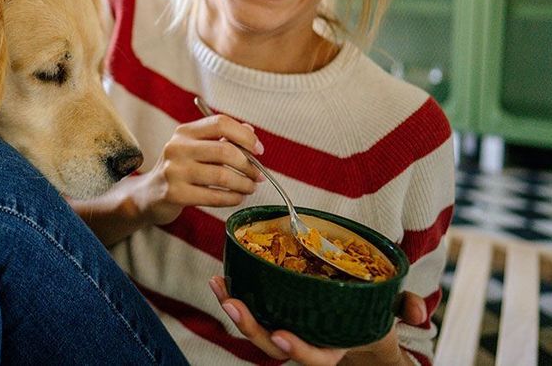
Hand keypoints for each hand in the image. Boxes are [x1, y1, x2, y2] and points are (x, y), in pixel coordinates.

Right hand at [132, 114, 263, 225]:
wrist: (149, 195)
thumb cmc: (179, 170)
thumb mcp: (195, 149)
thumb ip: (221, 139)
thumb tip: (250, 131)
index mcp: (184, 132)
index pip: (220, 123)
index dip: (245, 136)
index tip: (259, 150)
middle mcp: (177, 148)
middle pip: (225, 151)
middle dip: (249, 165)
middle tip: (258, 175)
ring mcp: (174, 171)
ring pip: (222, 176)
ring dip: (244, 184)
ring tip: (250, 188)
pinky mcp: (175, 194)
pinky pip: (214, 197)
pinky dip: (232, 198)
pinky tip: (237, 198)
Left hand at [208, 276, 425, 365]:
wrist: (354, 320)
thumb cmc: (371, 316)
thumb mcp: (392, 312)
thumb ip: (406, 308)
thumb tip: (418, 311)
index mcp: (330, 347)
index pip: (314, 358)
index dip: (298, 350)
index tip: (282, 335)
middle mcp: (304, 341)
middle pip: (272, 345)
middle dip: (250, 327)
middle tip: (233, 305)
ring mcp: (285, 327)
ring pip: (255, 328)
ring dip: (234, 308)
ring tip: (219, 285)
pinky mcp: (273, 311)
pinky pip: (252, 309)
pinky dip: (236, 295)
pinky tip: (221, 278)